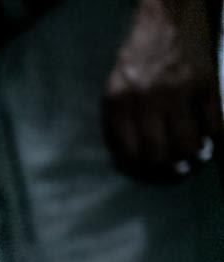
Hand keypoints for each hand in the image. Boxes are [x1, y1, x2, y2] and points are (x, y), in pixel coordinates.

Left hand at [104, 0, 222, 181]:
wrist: (166, 17)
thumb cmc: (138, 56)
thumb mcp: (116, 87)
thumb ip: (119, 120)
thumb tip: (127, 159)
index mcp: (120, 104)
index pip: (128, 154)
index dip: (140, 172)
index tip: (149, 175)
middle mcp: (146, 100)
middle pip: (158, 155)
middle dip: (166, 171)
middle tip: (174, 172)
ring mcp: (179, 92)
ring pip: (187, 145)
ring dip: (192, 159)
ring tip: (193, 160)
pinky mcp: (206, 83)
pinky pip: (215, 124)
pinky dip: (218, 140)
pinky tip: (215, 144)